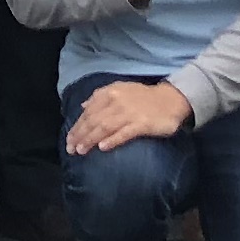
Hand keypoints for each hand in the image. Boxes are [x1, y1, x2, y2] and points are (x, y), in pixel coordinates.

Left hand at [66, 79, 193, 154]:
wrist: (170, 100)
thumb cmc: (143, 97)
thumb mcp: (120, 90)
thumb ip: (100, 97)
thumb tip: (83, 106)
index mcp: (110, 92)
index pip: (88, 111)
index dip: (77, 126)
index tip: (69, 139)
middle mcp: (117, 101)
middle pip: (94, 120)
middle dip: (80, 135)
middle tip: (71, 150)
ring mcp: (129, 113)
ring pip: (105, 127)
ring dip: (91, 139)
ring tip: (81, 150)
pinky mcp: (141, 124)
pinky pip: (124, 133)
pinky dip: (112, 140)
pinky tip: (103, 148)